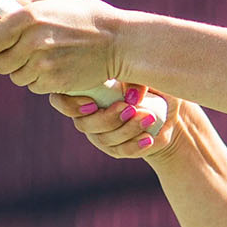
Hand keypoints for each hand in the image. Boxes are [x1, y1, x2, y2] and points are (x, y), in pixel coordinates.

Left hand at [0, 0, 129, 96]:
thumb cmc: (86, 16)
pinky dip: (41, 80)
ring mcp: (43, 65)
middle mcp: (32, 42)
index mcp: (28, 17)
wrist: (119, 42)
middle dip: (6, 58)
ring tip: (44, 57)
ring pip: (16, 77)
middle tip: (21, 51)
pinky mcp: (55, 83)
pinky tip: (57, 67)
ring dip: (25, 70)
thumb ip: (23, 5)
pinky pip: (34, 86)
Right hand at [50, 84, 180, 158]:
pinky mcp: (116, 149)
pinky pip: (121, 151)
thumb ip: (133, 79)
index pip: (60, 100)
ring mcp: (100, 134)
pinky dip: (135, 145)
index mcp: (84, 92)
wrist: (167, 110)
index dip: (70, 106)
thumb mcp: (142, 74)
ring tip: (149, 117)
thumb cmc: (147, 83)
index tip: (93, 104)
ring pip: (104, 139)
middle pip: (84, 125)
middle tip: (129, 108)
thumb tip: (131, 96)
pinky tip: (149, 137)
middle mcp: (87, 116)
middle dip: (106, 119)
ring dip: (126, 129)